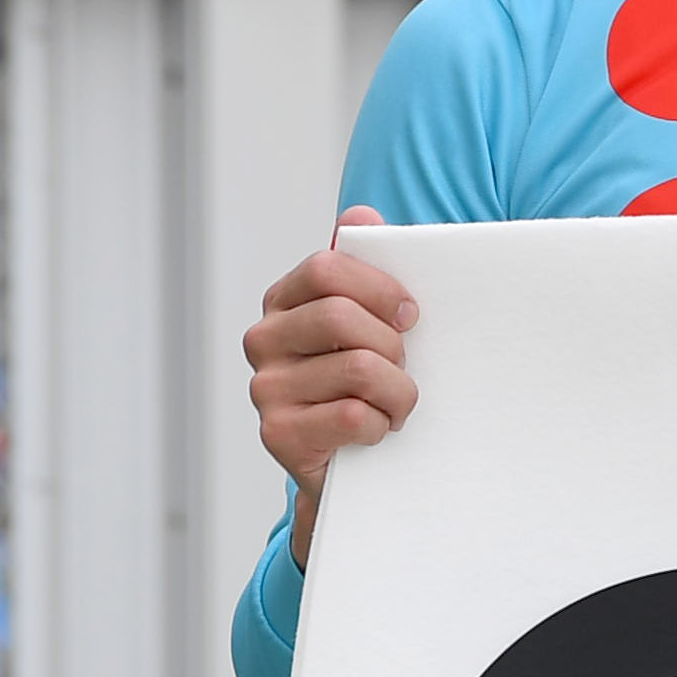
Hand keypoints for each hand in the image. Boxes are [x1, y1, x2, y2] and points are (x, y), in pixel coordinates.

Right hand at [248, 210, 420, 553]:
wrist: (354, 461)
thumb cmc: (369, 379)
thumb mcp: (374, 319)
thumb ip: (366, 265)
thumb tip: (359, 216)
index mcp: (285, 301)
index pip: (327, 267)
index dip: (382, 288)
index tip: (411, 315)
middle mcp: (264, 340)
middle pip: (340, 316)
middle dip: (392, 344)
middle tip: (404, 366)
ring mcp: (265, 388)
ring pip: (358, 369)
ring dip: (399, 390)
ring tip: (397, 402)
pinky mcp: (279, 434)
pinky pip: (353, 416)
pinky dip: (383, 424)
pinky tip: (378, 429)